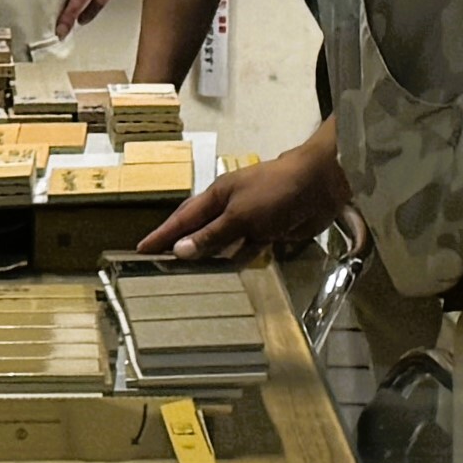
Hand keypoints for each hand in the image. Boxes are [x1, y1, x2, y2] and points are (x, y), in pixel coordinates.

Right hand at [139, 128, 348, 260]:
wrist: (320, 184)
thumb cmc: (275, 191)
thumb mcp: (240, 214)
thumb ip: (212, 235)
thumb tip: (180, 250)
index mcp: (218, 195)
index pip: (183, 218)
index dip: (163, 234)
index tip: (142, 249)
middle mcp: (231, 207)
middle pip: (201, 231)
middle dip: (183, 247)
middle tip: (162, 268)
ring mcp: (251, 219)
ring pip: (224, 243)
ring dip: (210, 258)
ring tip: (190, 278)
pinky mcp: (271, 231)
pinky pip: (248, 249)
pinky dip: (238, 260)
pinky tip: (229, 275)